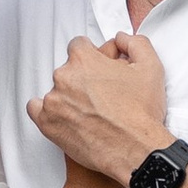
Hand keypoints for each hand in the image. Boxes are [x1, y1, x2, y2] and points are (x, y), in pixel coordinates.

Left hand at [27, 31, 170, 187]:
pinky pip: (36, 110)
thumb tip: (120, 38)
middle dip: (81, 79)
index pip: (78, 46)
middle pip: (67, 70)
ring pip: (55, 91)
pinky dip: (47, 112)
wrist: (136, 149)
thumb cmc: (142, 111)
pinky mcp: (47, 124)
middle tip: (99, 96)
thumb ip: (135, 43)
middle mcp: (63, 76)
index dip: (92, 58)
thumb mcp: (151, 67)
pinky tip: (64, 117)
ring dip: (67, 97)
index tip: (99, 71)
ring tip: (87, 112)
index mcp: (83, 59)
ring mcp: (53, 101)